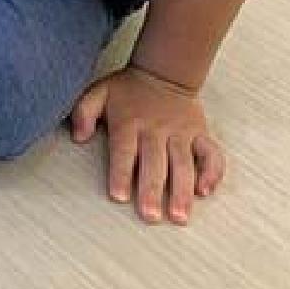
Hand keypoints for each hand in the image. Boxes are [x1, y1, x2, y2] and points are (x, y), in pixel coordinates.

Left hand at [71, 65, 224, 224]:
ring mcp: (181, 132)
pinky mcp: (200, 134)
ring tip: (178, 216)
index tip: (119, 196)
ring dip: (182, 191)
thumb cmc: (128, 90)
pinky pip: (211, 154)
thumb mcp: (99, 92)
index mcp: (129, 121)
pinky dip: (212, 172)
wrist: (164, 72)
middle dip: (152, 189)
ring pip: (184, 164)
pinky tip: (205, 191)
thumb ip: (84, 112)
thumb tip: (78, 136)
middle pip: (155, 162)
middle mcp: (156, 129)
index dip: (121, 173)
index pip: (124, 150)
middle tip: (150, 216)